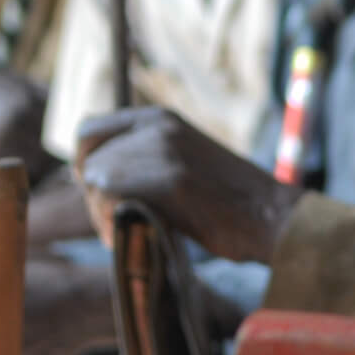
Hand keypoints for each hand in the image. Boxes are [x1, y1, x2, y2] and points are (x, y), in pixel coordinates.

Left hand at [73, 108, 302, 263]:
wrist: (269, 217)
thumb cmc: (226, 203)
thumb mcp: (181, 162)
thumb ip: (143, 158)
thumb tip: (91, 174)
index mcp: (159, 118)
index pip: (88, 129)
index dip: (84, 164)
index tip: (97, 193)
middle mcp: (157, 125)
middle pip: (87, 155)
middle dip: (90, 192)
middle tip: (109, 220)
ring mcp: (164, 149)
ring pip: (97, 178)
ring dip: (100, 213)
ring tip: (123, 233)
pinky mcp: (170, 177)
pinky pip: (112, 195)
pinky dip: (110, 222)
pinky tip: (128, 236)